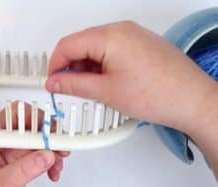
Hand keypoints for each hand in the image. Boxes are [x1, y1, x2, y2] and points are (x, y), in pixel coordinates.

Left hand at [0, 101, 68, 186]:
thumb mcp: (2, 182)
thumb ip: (24, 169)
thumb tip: (46, 155)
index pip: (16, 115)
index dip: (34, 118)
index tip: (48, 130)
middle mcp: (10, 140)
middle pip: (35, 125)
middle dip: (50, 135)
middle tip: (59, 145)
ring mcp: (19, 150)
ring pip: (44, 139)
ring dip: (55, 149)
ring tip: (58, 162)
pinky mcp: (28, 160)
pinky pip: (47, 153)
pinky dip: (54, 160)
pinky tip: (53, 170)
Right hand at [45, 21, 217, 134]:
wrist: (192, 100)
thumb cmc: (159, 94)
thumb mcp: (106, 92)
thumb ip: (74, 85)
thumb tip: (55, 82)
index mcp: (110, 36)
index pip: (67, 44)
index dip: (55, 65)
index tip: (52, 81)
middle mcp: (121, 29)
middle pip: (81, 43)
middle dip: (70, 66)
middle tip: (67, 87)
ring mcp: (133, 35)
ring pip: (95, 47)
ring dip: (86, 66)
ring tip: (89, 88)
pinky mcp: (140, 44)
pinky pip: (111, 50)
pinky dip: (101, 64)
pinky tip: (104, 82)